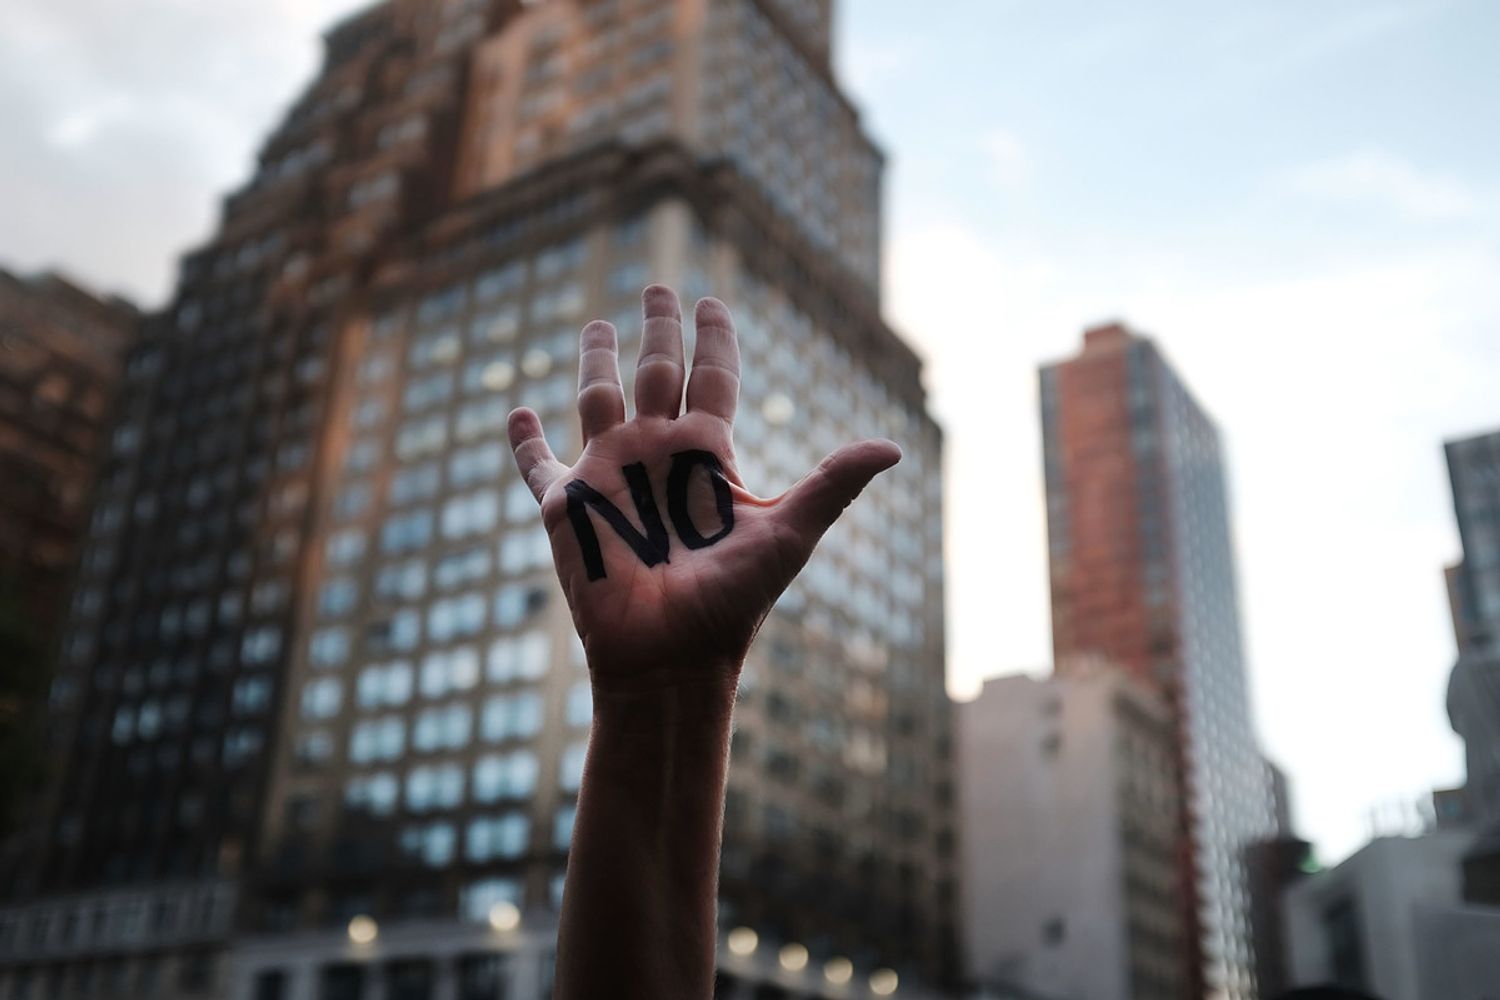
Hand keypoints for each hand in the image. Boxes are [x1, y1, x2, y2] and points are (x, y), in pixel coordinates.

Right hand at [506, 284, 899, 691]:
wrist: (671, 659)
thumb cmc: (732, 603)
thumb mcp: (788, 534)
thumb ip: (834, 484)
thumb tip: (895, 447)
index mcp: (707, 455)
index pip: (713, 377)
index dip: (714, 338)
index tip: (713, 301)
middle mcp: (658, 455)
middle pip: (657, 372)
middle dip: (658, 329)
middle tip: (659, 286)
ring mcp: (609, 477)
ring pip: (598, 400)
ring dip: (597, 362)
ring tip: (598, 324)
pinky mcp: (564, 507)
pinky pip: (536, 465)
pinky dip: (523, 442)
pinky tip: (517, 413)